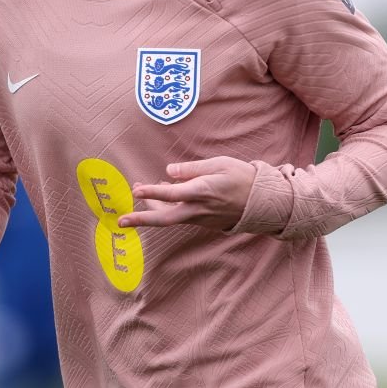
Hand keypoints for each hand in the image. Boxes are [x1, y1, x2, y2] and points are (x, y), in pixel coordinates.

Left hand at [120, 157, 256, 230]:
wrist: (265, 203)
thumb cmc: (243, 177)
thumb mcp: (220, 164)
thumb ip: (192, 168)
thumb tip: (168, 171)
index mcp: (202, 191)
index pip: (171, 193)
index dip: (152, 192)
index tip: (136, 190)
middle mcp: (199, 209)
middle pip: (164, 218)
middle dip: (142, 219)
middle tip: (121, 221)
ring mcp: (201, 219)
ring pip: (171, 217)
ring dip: (153, 208)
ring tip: (139, 194)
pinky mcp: (205, 223)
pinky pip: (181, 216)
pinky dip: (168, 208)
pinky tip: (162, 197)